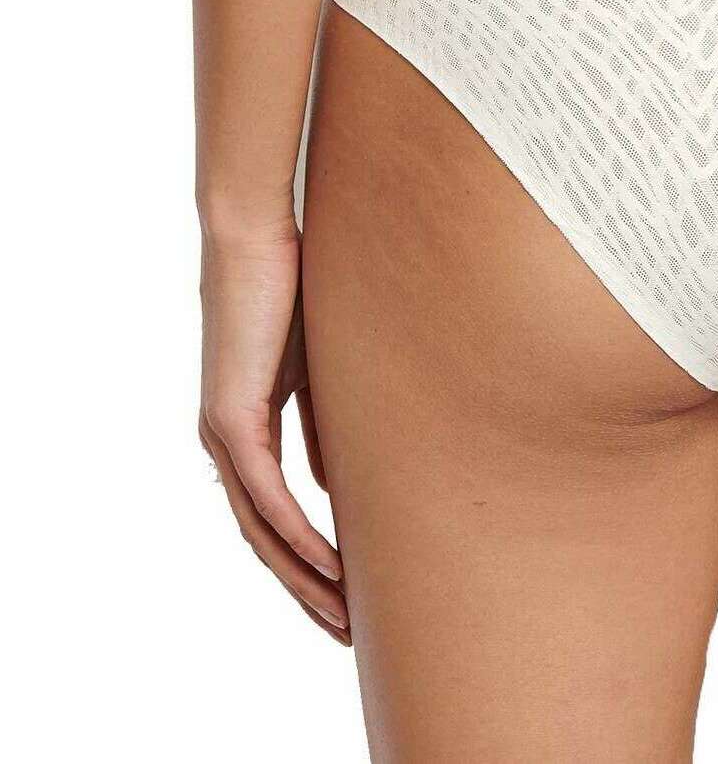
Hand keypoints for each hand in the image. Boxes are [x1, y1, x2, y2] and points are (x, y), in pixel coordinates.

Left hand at [199, 216, 348, 643]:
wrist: (253, 236)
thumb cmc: (291, 284)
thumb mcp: (317, 365)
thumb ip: (322, 423)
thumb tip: (336, 481)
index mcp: (243, 427)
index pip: (271, 513)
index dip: (307, 557)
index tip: (347, 589)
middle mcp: (223, 441)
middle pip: (262, 539)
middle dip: (306, 590)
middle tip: (348, 630)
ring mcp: (222, 434)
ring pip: (260, 531)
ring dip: (303, 579)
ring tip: (345, 615)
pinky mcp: (231, 420)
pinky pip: (266, 497)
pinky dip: (298, 536)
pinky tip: (331, 564)